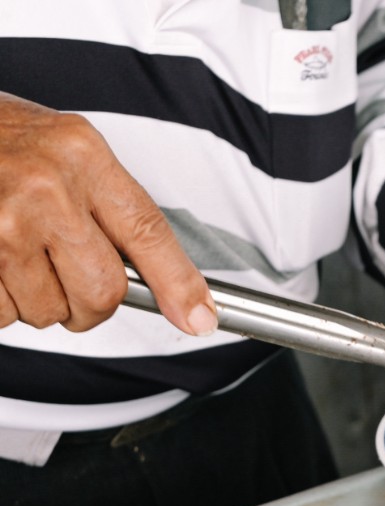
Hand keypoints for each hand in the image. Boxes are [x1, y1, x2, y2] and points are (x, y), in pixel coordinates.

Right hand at [0, 93, 215, 333]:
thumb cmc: (1, 140)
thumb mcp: (67, 151)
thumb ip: (114, 207)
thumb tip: (170, 287)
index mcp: (83, 157)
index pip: (148, 234)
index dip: (179, 285)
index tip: (198, 318)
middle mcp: (46, 189)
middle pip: (102, 292)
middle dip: (89, 305)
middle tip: (67, 279)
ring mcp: (2, 222)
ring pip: (47, 310)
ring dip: (36, 303)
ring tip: (16, 257)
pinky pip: (1, 313)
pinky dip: (0, 304)